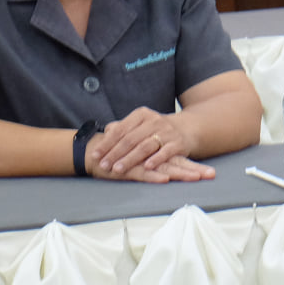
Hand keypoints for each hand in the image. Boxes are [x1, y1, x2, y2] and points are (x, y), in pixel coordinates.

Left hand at [89, 108, 215, 182]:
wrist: (187, 128)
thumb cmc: (158, 129)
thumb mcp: (140, 124)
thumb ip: (123, 127)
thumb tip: (107, 131)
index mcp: (141, 115)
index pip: (120, 130)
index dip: (107, 143)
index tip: (95, 155)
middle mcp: (154, 121)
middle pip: (131, 139)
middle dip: (115, 153)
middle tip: (104, 165)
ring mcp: (167, 132)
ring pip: (145, 146)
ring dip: (130, 159)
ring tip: (118, 169)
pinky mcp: (178, 143)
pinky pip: (165, 152)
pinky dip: (156, 159)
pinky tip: (146, 167)